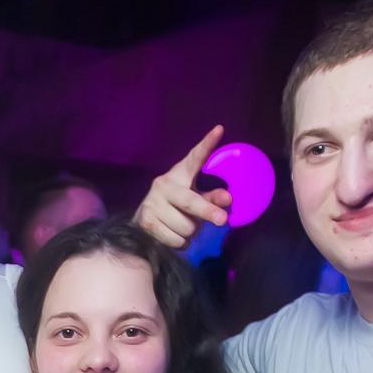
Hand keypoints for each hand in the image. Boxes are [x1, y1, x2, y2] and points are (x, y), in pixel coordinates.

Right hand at [134, 124, 232, 249]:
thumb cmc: (176, 208)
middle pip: (190, 201)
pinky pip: (175, 239)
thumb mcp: (195, 198)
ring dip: (190, 232)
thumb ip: (212, 199)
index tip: (219, 130)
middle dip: (206, 211)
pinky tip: (174, 236)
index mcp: (179, 174)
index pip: (195, 158)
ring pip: (185, 226)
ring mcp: (152, 203)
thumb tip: (229, 199)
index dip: (207, 145)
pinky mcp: (146, 221)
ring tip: (183, 227)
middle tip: (222, 220)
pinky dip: (180, 243)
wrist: (144, 223)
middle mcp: (163, 184)